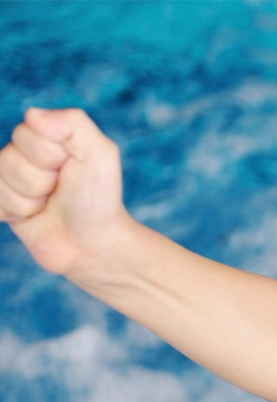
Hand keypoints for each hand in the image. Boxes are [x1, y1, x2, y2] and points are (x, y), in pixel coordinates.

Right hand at [0, 108, 128, 276]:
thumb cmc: (99, 199)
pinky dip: (14, 212)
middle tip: (60, 190)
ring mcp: (10, 179)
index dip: (49, 155)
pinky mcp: (2, 204)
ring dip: (28, 199)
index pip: (25, 132)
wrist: (93, 245)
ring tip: (48, 205)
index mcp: (47, 135)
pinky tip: (33, 217)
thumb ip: (74, 123)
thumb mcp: (101, 155)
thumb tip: (32, 114)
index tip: (71, 167)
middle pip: (8, 157)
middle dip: (39, 180)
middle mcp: (24, 154)